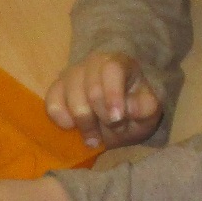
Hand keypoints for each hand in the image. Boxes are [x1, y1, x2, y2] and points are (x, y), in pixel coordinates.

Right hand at [46, 52, 162, 148]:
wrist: (117, 113)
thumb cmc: (133, 108)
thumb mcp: (149, 111)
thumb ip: (145, 108)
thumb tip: (129, 109)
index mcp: (119, 63)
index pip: (111, 69)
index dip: (112, 94)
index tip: (116, 119)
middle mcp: (93, 63)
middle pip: (90, 87)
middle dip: (101, 116)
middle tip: (113, 129)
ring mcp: (72, 74)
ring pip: (69, 95)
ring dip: (83, 123)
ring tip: (95, 137)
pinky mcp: (57, 89)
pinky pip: (52, 103)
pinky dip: (61, 119)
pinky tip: (73, 127)